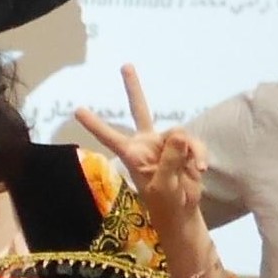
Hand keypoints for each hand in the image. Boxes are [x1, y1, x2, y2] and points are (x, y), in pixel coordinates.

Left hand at [70, 66, 209, 242]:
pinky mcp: (184, 147)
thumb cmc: (165, 204)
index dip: (95, 124)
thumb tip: (177, 134)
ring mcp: (166, 143)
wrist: (183, 212)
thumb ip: (170, 160)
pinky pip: (194, 142)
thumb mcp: (164, 186)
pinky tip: (200, 169)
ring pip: (180, 132)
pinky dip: (200, 154)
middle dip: (134, 87)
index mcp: (133, 155)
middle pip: (140, 109)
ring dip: (191, 151)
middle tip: (125, 65)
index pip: (110, 136)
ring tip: (194, 170)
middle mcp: (147, 143)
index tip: (77, 110)